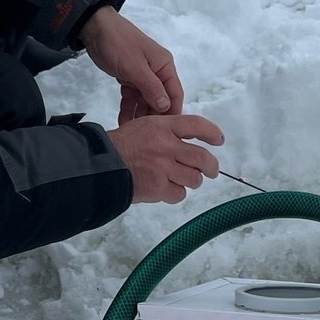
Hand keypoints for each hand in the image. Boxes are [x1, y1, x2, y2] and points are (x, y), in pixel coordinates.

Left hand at [79, 7, 183, 122]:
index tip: (167, 131)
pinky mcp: (128, 78)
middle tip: (146, 135)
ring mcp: (142, 76)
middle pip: (160, 99)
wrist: (95, 29)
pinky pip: (131, 97)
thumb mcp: (135, 67)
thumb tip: (166, 107)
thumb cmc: (119, 43)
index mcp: (164, 66)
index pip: (174, 94)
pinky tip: (123, 121)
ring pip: (145, 100)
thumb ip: (151, 87)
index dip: (172, 112)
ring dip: (139, 114)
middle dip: (153, 116)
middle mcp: (157, 72)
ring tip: (133, 132)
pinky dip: (128, 108)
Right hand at [108, 114, 225, 203]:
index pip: (196, 125)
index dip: (212, 133)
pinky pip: (179, 194)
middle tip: (211, 171)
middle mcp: (166, 146)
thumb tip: (188, 144)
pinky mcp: (158, 187)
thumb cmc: (120, 145)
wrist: (101, 165)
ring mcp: (163, 168)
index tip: (218, 140)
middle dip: (211, 167)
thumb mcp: (143, 126)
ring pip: (193, 178)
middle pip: (202, 158)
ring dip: (191, 181)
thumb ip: (166, 132)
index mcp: (162, 126)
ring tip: (182, 180)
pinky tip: (166, 189)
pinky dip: (176, 194)